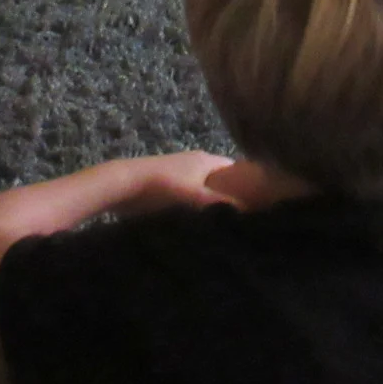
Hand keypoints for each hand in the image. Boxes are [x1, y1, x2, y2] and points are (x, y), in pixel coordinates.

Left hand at [122, 151, 239, 215]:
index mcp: (207, 159)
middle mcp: (196, 163)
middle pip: (221, 180)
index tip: (257, 201)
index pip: (235, 168)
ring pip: (204, 190)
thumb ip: (221, 203)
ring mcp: (181, 175)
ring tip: (223, 224)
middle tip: (241, 217)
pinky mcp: (167, 188)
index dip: (247, 182)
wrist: (125, 185)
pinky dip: (196, 208)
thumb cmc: (163, 185)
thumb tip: (248, 212)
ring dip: (211, 203)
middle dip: (230, 195)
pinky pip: (190, 198)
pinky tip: (199, 223)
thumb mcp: (196, 195)